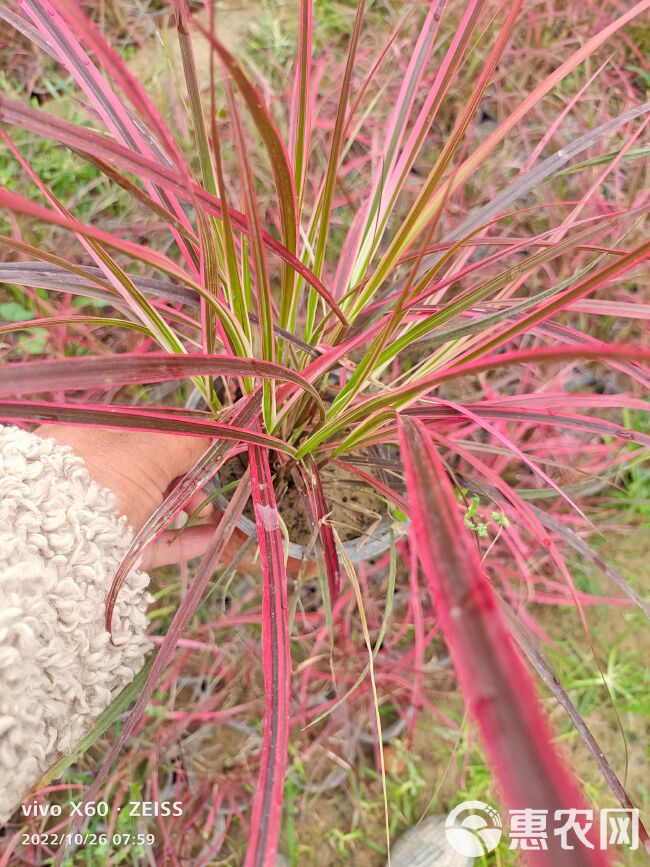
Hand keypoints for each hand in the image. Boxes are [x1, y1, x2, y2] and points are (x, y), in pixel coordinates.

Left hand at [35, 425, 253, 569]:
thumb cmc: (104, 480)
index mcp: (100, 438)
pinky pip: (157, 542)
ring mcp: (106, 513)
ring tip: (214, 517)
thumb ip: (188, 439)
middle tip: (209, 490)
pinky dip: (186, 539)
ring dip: (193, 511)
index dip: (186, 444)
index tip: (213, 452)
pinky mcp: (114, 551)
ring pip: (158, 509)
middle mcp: (100, 473)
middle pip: (158, 474)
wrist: (61, 542)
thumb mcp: (151, 448)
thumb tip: (217, 431)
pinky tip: (213, 537)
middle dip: (191, 481)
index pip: (151, 436)